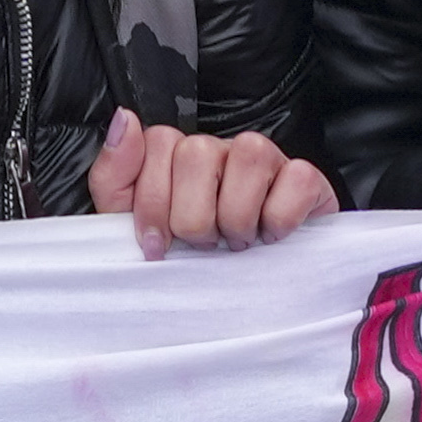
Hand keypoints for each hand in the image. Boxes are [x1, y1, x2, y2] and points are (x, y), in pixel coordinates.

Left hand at [87, 109, 340, 255]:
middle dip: (193, 218)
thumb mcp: (132, 227)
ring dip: (237, 218)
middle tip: (204, 246)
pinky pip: (297, 178)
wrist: (247, 303)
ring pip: (249, 154)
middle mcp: (221, 150)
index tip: (157, 245)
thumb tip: (124, 118)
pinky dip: (280, 219)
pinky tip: (271, 238)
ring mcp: (266, 160)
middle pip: (197, 152)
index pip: (158, 141)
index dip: (152, 202)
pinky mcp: (306, 180)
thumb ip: (114, 176)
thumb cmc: (186, 260)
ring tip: (237, 244)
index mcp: (178, 156)